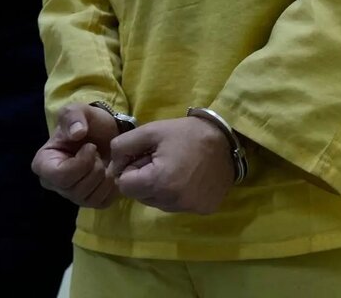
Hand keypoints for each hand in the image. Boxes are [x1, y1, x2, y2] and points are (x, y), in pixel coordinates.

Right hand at [31, 104, 119, 207]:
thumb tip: (76, 133)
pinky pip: (102, 203)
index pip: (60, 175)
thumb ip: (74, 116)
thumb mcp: (79, 110)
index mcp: (43, 163)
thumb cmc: (90, 123)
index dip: (81, 162)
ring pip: (88, 198)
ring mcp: (71, 194)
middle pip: (76, 189)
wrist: (110, 133)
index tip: (91, 147)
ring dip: (104, 178)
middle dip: (95, 169)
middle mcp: (53, 184)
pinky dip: (112, 188)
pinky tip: (111, 173)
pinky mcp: (90, 201)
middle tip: (99, 154)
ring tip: (105, 162)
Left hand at [108, 117, 234, 214]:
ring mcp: (189, 208)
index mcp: (158, 182)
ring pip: (159, 203)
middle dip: (146, 179)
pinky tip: (191, 178)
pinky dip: (180, 194)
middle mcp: (172, 201)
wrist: (227, 139)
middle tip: (164, 160)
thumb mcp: (151, 130)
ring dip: (162, 188)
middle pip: (141, 196)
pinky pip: (179, 206)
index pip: (125, 186)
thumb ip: (122, 146)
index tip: (147, 156)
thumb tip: (113, 167)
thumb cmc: (187, 133)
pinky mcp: (203, 210)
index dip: (132, 169)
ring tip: (179, 168)